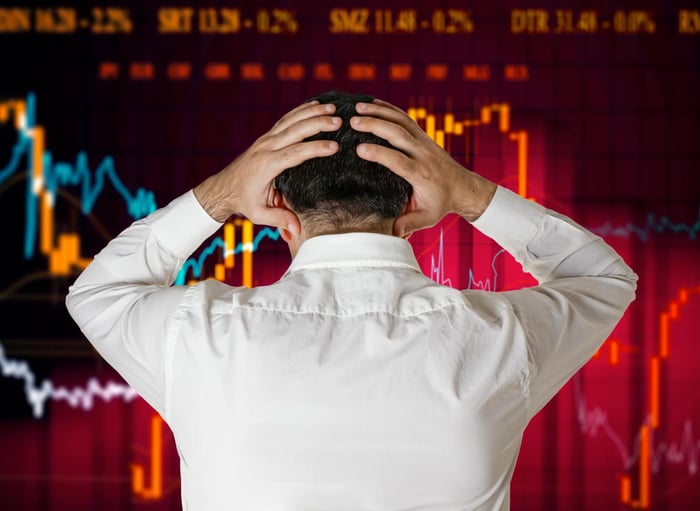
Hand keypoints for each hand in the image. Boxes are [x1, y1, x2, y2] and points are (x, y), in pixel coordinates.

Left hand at [193, 101, 341, 232]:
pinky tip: (315, 105)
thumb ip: (279, 220)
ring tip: (332, 108)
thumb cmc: (244, 202)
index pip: (295, 154)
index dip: (315, 149)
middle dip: (317, 124)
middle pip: (295, 131)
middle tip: (338, 121)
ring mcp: (265, 140)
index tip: (334, 146)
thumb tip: (297, 232)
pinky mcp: (267, 137)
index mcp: (267, 165)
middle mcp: (266, 148)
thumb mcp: (259, 214)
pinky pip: (285, 120)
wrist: (224, 188)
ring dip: (312, 112)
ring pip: (291, 121)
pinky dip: (300, 111)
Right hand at [351, 99, 496, 236]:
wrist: (463, 188)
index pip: (398, 160)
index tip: (359, 148)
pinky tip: (373, 103)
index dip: (379, 153)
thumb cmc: (441, 204)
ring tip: (357, 107)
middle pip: (398, 134)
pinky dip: (389, 109)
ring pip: (401, 121)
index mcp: (420, 174)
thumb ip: (410, 224)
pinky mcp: (423, 136)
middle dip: (375, 125)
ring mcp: (424, 142)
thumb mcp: (427, 218)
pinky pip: (405, 119)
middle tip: (353, 121)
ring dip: (379, 112)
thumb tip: (394, 233)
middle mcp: (422, 154)